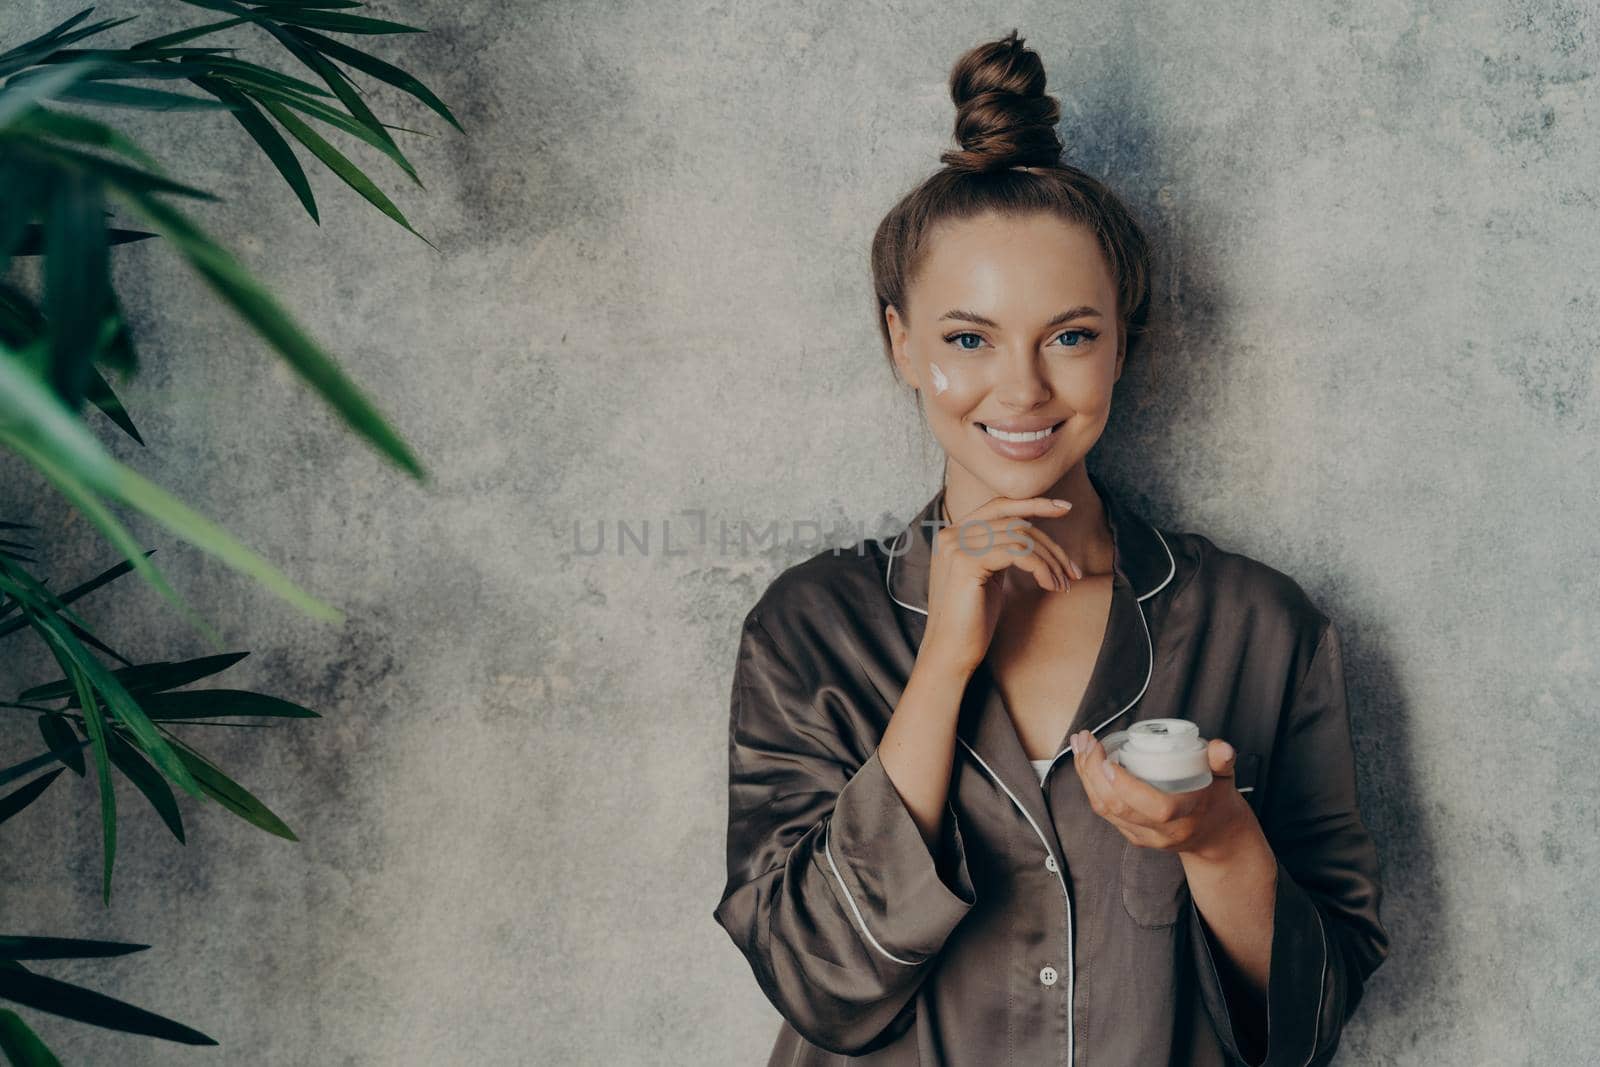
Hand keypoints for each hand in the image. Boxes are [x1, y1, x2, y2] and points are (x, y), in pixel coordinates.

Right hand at [920, 495, 1085, 676]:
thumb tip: (1031, 531)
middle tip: (1072, 571)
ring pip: (1021, 537)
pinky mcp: (966, 563)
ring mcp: (957, 547)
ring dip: (1051, 561)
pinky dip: (1042, 568)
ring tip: (1063, 585)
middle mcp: (952, 534)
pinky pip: (1018, 553)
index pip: (1000, 505)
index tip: (1065, 508)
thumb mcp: (989, 575)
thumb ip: (1000, 549)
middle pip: (1016, 522)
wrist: (951, 652)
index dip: (1034, 503)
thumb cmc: (972, 619)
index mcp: (955, 534)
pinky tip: (1050, 586)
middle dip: (1051, 544)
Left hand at [1067, 729, 1253, 862]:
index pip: (1156, 808)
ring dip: (1086, 776)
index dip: (1128, 786)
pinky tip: (1084, 761)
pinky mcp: (1133, 836)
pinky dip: (1090, 785)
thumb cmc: (1217, 800)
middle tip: (1088, 741)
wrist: (1215, 836)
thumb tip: (1221, 747)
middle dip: (1095, 773)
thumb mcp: (1225, 779)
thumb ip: (1222, 761)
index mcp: (1187, 817)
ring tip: (1080, 745)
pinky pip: (1104, 812)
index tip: (1110, 759)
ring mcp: (1145, 836)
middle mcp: (1163, 832)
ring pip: (1106, 810)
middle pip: (1119, 807)